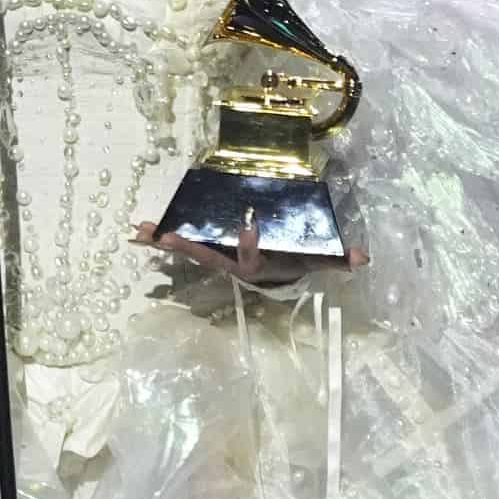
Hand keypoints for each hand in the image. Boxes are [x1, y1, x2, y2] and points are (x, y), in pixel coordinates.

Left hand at [130, 210, 368, 290]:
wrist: (278, 275)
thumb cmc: (295, 263)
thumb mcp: (317, 261)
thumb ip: (337, 260)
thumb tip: (361, 258)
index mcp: (257, 267)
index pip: (253, 257)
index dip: (251, 243)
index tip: (250, 223)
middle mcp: (232, 266)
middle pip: (209, 257)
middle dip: (190, 247)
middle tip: (169, 236)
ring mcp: (216, 259)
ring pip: (188, 251)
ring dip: (164, 242)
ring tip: (140, 232)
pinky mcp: (206, 251)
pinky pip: (180, 245)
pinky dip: (158, 240)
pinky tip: (137, 233)